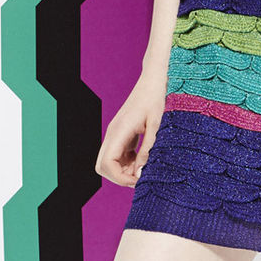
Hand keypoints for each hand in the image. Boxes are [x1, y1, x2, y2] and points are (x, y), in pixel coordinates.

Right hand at [95, 70, 166, 187]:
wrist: (154, 80)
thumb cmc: (157, 98)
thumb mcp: (158, 125)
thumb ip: (149, 150)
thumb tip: (141, 173)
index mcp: (119, 130)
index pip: (106, 164)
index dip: (120, 178)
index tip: (139, 180)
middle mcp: (113, 133)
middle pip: (102, 166)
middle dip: (119, 177)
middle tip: (141, 177)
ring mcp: (116, 134)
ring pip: (109, 162)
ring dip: (124, 170)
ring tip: (146, 168)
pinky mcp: (122, 134)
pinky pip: (118, 155)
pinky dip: (129, 163)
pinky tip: (145, 159)